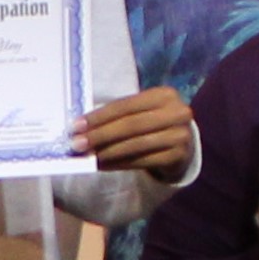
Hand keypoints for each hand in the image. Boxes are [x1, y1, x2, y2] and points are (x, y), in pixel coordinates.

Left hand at [78, 86, 196, 180]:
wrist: (182, 143)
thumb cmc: (153, 123)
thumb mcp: (141, 111)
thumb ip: (118, 117)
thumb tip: (84, 129)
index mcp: (164, 94)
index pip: (126, 105)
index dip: (99, 116)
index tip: (76, 126)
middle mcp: (176, 112)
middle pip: (131, 125)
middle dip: (101, 135)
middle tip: (78, 144)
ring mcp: (180, 135)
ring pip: (136, 144)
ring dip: (108, 152)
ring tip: (89, 156)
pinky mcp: (178, 156)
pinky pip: (142, 161)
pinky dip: (119, 163)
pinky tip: (103, 165)